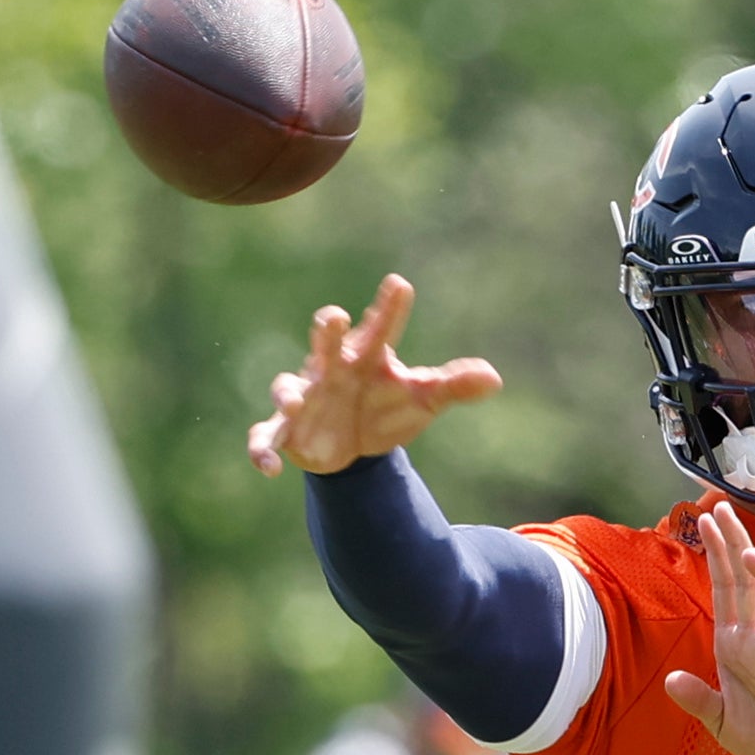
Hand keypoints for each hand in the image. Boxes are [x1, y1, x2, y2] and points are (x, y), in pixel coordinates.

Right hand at [245, 273, 502, 476]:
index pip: (380, 327)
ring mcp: (305, 397)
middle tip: (335, 318)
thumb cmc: (386, 408)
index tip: (401, 285)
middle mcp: (332, 369)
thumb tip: (494, 378)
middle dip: (328, 331)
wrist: (356, 446)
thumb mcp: (422, 400)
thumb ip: (453, 386)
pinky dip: (261, 449)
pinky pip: (265, 435)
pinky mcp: (287, 431)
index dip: (390, 307)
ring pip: (288, 388)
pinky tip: (267, 468)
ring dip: (288, 394)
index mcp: (366, 356)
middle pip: (326, 342)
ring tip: (295, 403)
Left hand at [658, 506, 754, 754]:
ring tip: (752, 554)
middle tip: (724, 508)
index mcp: (738, 644)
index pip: (726, 589)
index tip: (707, 517)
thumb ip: (699, 701)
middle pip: (748, 585)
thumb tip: (671, 681)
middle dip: (736, 546)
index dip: (717, 554)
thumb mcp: (723, 724)